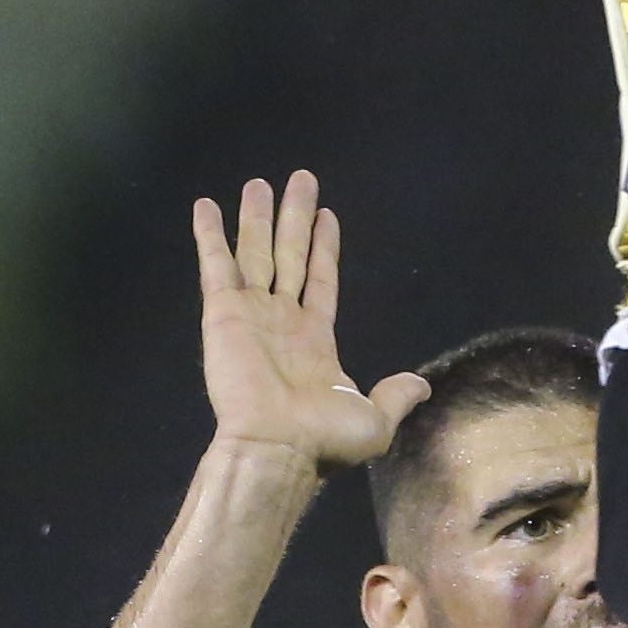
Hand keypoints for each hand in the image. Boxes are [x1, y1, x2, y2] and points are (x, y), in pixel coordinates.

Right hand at [191, 171, 429, 472]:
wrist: (279, 448)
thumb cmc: (325, 441)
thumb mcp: (376, 420)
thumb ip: (395, 394)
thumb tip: (422, 385)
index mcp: (315, 341)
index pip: (321, 280)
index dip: (324, 248)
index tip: (328, 215)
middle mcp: (281, 322)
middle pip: (289, 255)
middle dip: (294, 218)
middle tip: (301, 179)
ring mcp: (251, 315)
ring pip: (255, 252)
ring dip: (257, 217)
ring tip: (261, 182)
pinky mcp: (223, 314)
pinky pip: (215, 265)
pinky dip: (210, 235)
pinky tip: (206, 205)